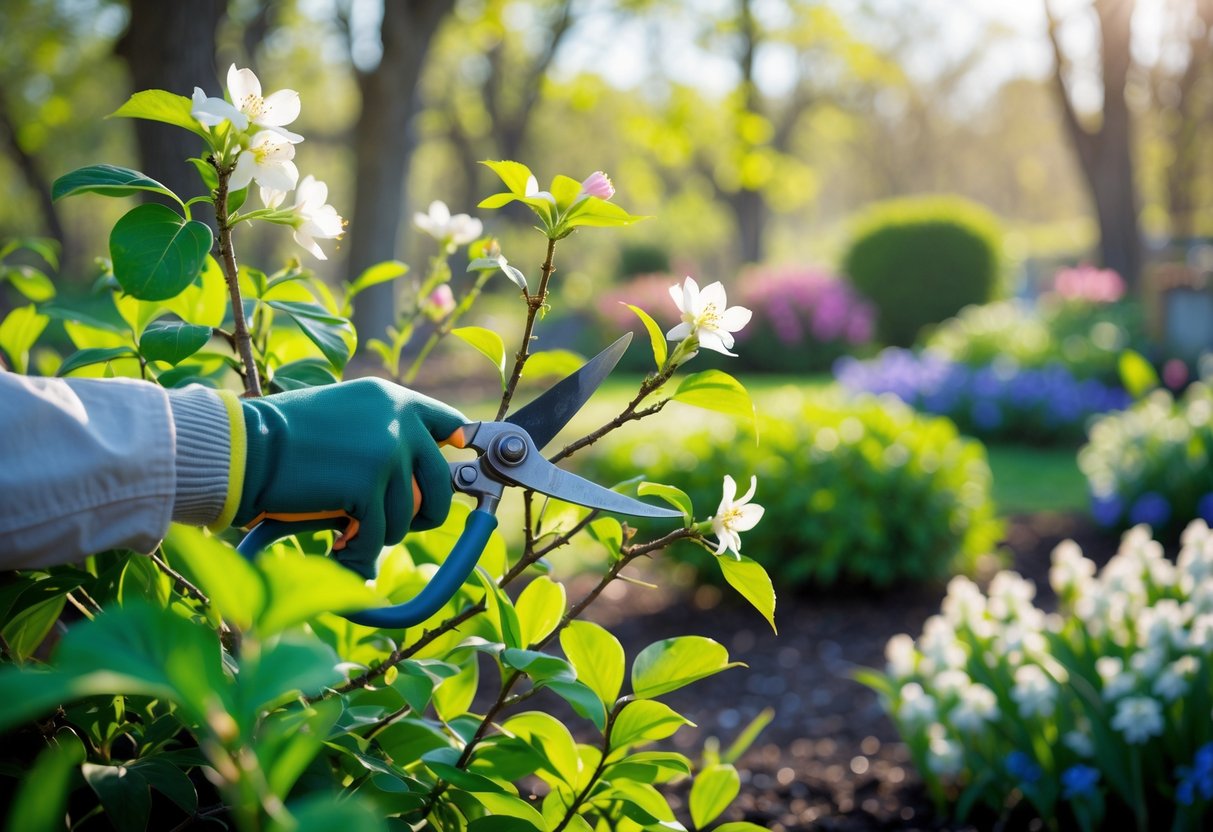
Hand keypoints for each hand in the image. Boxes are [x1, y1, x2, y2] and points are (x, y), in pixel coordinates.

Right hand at [234, 378, 465, 577]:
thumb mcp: (345, 416)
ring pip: (408, 516)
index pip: (448, 422)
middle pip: (441, 483)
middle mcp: (398, 420)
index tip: (455, 462)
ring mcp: (387, 452)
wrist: (242, 447)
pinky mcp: (369, 486)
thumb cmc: (282, 437)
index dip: (453, 449)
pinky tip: (338, 545)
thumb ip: (383, 432)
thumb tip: (418, 467)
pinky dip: (359, 551)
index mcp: (392, 399)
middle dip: (421, 513)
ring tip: (347, 529)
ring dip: (379, 532)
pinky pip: (379, 535)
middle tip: (389, 524)